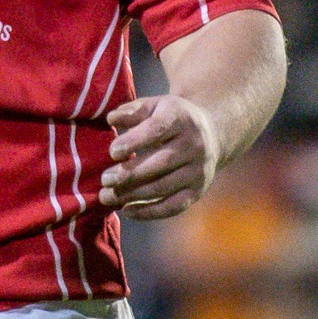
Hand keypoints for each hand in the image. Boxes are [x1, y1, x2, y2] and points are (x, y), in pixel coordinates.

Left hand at [99, 95, 221, 219]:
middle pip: (161, 163)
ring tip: (106, 196)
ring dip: (133, 194)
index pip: (157, 129)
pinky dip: (149, 212)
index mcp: (181, 118)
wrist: (212, 134)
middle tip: (104, 179)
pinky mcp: (198, 191)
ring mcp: (198, 170)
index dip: (134, 141)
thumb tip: (111, 119)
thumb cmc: (172, 119)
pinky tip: (127, 210)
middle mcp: (194, 145)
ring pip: (164, 187)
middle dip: (129, 174)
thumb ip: (132, 111)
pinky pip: (173, 206)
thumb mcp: (155, 106)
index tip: (112, 152)